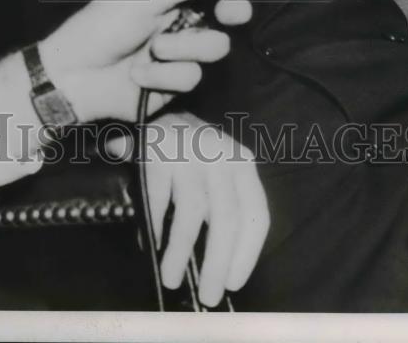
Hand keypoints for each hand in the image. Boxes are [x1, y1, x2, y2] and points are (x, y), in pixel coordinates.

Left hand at [39, 0, 261, 121]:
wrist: (75, 76)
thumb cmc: (100, 27)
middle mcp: (179, 21)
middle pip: (225, 16)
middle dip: (231, 12)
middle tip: (230, 12)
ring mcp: (178, 54)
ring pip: (213, 48)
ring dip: (181, 48)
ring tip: (151, 50)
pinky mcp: (174, 84)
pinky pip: (191, 76)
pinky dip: (164, 76)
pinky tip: (139, 76)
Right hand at [123, 111, 269, 306]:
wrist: (159, 112)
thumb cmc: (195, 157)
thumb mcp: (221, 176)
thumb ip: (226, 211)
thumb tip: (224, 271)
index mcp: (243, 164)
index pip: (255, 214)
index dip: (247, 253)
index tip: (233, 283)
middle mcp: (221, 155)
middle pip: (226, 217)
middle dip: (217, 261)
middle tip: (207, 294)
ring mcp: (190, 151)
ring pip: (191, 211)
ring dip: (181, 250)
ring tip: (171, 277)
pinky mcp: (160, 150)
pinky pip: (159, 197)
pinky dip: (155, 225)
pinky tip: (152, 245)